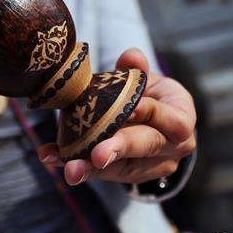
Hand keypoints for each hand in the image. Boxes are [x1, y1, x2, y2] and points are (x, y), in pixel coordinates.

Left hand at [37, 48, 196, 186]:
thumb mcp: (148, 80)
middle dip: (119, 148)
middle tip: (96, 155)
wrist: (156, 125)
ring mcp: (152, 167)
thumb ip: (138, 69)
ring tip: (70, 168)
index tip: (128, 111)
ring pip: (123, 167)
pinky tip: (51, 157)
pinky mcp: (128, 176)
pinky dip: (77, 165)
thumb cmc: (151, 97)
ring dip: (92, 168)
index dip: (148, 113)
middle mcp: (173, 148)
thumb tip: (131, 57)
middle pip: (146, 147)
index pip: (171, 120)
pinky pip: (103, 173)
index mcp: (181, 120)